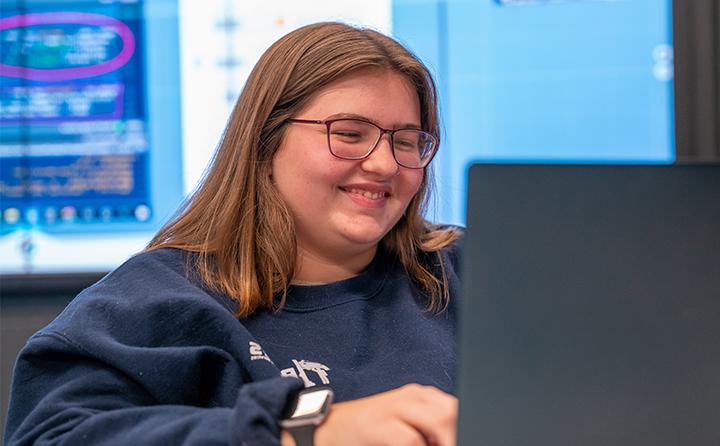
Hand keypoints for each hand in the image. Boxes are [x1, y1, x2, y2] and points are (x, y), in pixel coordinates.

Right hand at [312, 383, 456, 445]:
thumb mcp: (406, 425)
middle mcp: (411, 397)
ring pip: (438, 421)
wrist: (328, 429)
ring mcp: (394, 408)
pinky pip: (411, 440)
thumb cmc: (371, 433)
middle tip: (456, 444)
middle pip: (451, 412)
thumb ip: (431, 429)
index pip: (456, 410)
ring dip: (442, 441)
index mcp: (421, 397)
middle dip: (457, 434)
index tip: (468, 438)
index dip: (464, 427)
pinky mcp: (379, 424)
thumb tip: (458, 436)